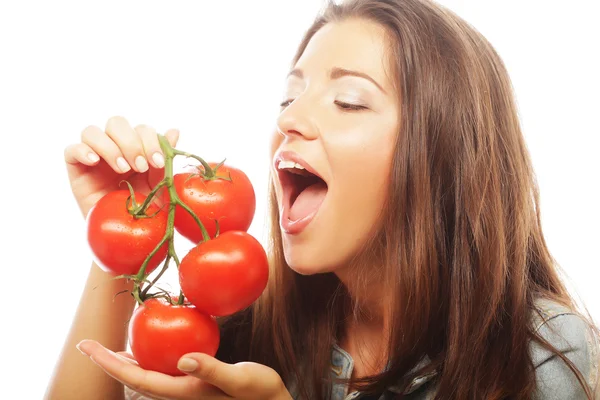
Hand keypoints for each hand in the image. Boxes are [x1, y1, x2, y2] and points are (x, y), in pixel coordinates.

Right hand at [64, 116, 178, 218]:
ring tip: (122, 169)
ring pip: (92, 132)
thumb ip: (165, 156)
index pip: (140, 128)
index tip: (158, 163)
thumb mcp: (162, 184)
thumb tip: (174, 131)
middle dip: (131, 142)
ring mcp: (93, 158)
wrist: (128, 238)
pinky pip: (71, 150)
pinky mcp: (76, 170)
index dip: (150, 140)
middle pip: (116, 123)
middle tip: (140, 167)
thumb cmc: (147, 211)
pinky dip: (83, 151)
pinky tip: (95, 163)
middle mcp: (114, 148)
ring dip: (110, 148)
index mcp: (136, 149)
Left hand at [76, 340, 292, 399]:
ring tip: (109, 348)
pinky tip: (151, 348)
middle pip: (134, 378)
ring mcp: (186, 390)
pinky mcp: (194, 384)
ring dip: (124, 362)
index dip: (109, 363)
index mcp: (184, 392)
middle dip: (108, 362)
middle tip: (87, 344)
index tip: (87, 346)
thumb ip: (212, 369)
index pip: (137, 378)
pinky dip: (147, 359)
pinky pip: (162, 372)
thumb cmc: (260, 394)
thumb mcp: (241, 380)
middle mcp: (179, 393)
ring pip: (145, 376)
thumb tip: (183, 359)